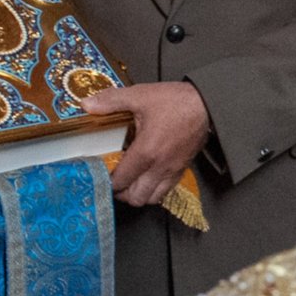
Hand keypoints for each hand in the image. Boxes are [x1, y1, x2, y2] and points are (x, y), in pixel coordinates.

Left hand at [81, 80, 210, 206]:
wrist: (207, 104)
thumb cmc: (176, 101)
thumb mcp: (140, 96)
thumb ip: (111, 101)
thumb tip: (87, 104)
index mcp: (146, 152)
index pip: (121, 181)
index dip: (107, 182)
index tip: (100, 175)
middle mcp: (159, 166)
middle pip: (136, 198)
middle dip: (122, 193)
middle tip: (113, 182)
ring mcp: (172, 170)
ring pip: (152, 199)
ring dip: (138, 195)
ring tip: (129, 183)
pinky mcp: (182, 169)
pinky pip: (166, 191)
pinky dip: (154, 191)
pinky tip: (147, 178)